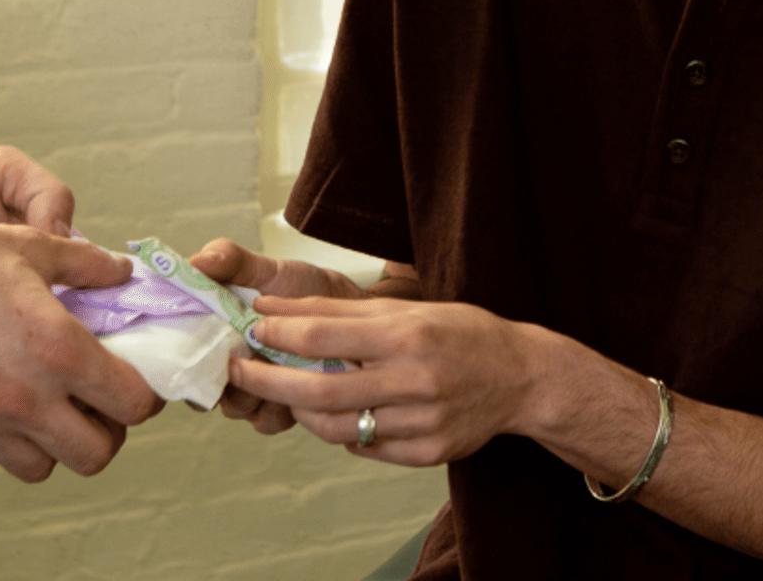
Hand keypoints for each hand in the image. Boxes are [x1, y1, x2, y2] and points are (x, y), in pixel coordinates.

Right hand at [0, 205, 162, 482]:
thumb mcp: (32, 244)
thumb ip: (89, 265)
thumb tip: (123, 272)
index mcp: (59, 350)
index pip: (133, 404)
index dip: (144, 396)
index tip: (134, 382)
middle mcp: (24, 397)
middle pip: (95, 455)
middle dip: (107, 432)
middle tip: (96, 403)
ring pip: (39, 469)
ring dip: (53, 444)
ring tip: (48, 407)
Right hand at [188, 238, 367, 432]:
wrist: (350, 309)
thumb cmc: (301, 287)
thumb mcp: (268, 269)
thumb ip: (231, 261)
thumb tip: (196, 261)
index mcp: (214, 334)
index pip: (179, 357)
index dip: (183, 358)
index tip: (207, 345)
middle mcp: (227, 366)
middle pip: (203, 392)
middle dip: (223, 381)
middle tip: (247, 357)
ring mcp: (252, 390)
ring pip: (236, 409)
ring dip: (253, 394)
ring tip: (279, 365)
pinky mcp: (279, 408)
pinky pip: (266, 421)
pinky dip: (279, 408)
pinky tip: (299, 382)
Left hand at [226, 296, 541, 465]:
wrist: (522, 377)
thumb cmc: (463, 333)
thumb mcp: (410, 309)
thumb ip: (343, 313)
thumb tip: (279, 309)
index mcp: (408, 336)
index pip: (325, 337)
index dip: (279, 335)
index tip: (253, 330)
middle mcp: (415, 381)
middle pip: (320, 392)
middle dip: (270, 382)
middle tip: (240, 371)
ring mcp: (422, 423)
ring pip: (338, 428)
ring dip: (303, 412)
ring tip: (290, 393)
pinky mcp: (427, 453)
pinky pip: (366, 448)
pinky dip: (344, 432)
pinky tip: (341, 414)